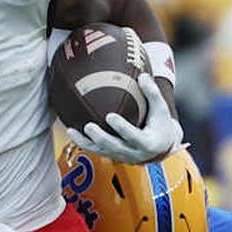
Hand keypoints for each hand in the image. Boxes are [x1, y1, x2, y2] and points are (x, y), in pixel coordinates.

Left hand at [67, 73, 182, 163]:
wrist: (160, 147)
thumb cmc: (160, 124)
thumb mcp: (161, 109)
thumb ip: (152, 93)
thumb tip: (142, 75)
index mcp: (147, 143)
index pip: (133, 136)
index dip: (122, 128)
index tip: (110, 117)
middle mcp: (133, 153)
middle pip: (114, 147)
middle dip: (100, 138)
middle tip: (88, 126)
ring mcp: (122, 156)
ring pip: (101, 152)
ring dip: (86, 143)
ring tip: (72, 131)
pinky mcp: (113, 156)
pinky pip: (96, 151)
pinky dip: (83, 143)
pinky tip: (71, 132)